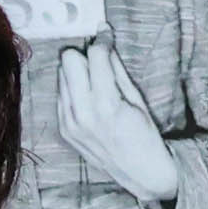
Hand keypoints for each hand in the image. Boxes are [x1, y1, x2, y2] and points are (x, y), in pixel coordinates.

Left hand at [53, 42, 186, 208]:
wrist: (140, 172)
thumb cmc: (146, 135)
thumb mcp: (138, 100)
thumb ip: (116, 69)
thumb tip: (105, 39)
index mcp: (106, 104)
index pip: (94, 57)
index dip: (102, 41)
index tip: (106, 36)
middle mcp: (82, 113)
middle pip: (68, 60)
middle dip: (84, 57)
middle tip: (99, 63)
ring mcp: (69, 122)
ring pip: (61, 75)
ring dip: (78, 74)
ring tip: (97, 85)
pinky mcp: (64, 128)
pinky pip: (61, 95)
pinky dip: (74, 91)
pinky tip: (90, 101)